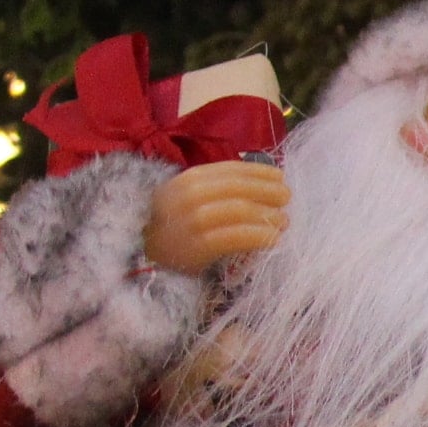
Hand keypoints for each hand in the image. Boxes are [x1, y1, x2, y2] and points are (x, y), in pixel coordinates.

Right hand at [143, 161, 288, 273]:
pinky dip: (260, 236)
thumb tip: (263, 184)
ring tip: (283, 221)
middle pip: (239, 188)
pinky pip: (237, 237)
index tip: (280, 177)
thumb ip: (218, 189)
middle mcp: (189, 196)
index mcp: (188, 179)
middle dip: (268, 192)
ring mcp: (193, 220)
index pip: (232, 170)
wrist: (141, 256)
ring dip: (268, 215)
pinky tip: (274, 239)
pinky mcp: (198, 245)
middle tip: (286, 199)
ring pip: (241, 210)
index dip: (260, 172)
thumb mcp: (187, 198)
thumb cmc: (171, 226)